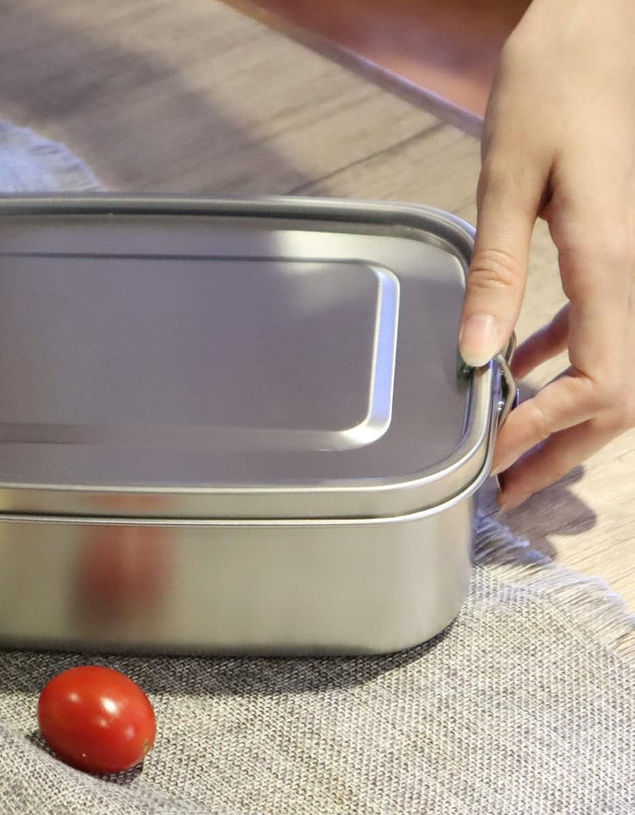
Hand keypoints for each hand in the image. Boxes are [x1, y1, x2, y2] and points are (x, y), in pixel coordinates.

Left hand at [458, 0, 634, 509]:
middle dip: (564, 449)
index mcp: (612, 260)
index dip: (550, 432)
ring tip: (510, 450)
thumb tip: (476, 353)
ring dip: (562, 416)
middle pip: (618, 396)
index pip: (600, 381)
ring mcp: (630, 266)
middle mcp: (634, 275)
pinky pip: (600, 326)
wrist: (605, 20)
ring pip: (611, 368)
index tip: (495, 456)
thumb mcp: (508, 177)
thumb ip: (495, 271)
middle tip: (509, 488)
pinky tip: (520, 369)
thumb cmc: (559, 79)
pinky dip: (561, 361)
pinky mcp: (616, 250)